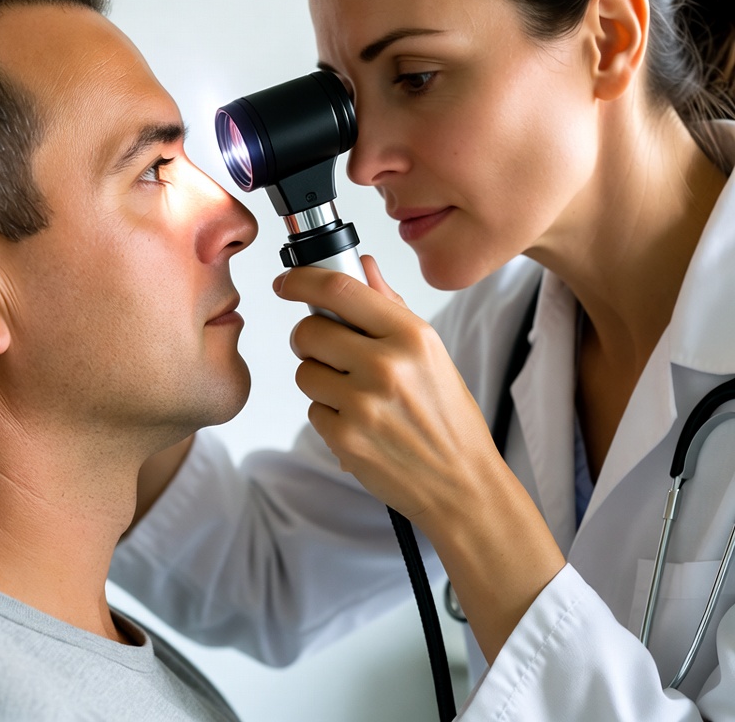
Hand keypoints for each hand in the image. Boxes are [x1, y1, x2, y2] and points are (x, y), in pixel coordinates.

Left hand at [273, 255, 497, 527]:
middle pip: (309, 331)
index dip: (302, 280)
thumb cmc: (447, 416)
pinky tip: (359, 422)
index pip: (339, 290)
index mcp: (411, 336)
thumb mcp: (430, 352)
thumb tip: (362, 265)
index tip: (287, 282)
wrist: (461, 483)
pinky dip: (329, 415)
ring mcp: (364, 404)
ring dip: (319, 379)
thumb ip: (390, 305)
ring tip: (354, 394)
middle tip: (328, 352)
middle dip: (309, 338)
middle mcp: (387, 366)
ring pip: (304, 372)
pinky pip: (312, 410)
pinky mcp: (346, 438)